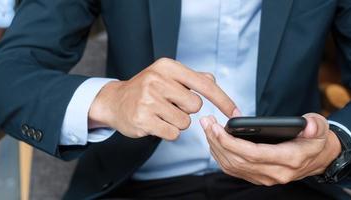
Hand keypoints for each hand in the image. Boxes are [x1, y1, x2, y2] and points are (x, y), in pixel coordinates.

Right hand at [89, 58, 237, 139]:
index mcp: (167, 66)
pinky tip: (155, 122)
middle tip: (170, 104)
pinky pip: (173, 133)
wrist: (115, 101)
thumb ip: (191, 78)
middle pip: (195, 105)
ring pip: (185, 122)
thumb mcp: (167, 75)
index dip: (223, 100)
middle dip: (187, 110)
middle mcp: (157, 80)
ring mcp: (148, 100)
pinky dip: (168, 132)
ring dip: (177, 122)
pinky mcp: (143, 119)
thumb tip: (212, 79)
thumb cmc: (145, 88)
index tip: (235, 112)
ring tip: (161, 113)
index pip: (204, 84)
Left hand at [200, 113, 340, 185]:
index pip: (253, 154)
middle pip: (237, 161)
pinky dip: (221, 155)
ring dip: (216, 147)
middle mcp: (275, 173)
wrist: (320, 157)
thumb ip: (314, 125)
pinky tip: (214, 140)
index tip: (216, 127)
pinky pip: (234, 169)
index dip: (231, 142)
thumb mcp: (320, 127)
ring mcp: (266, 178)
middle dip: (217, 141)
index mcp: (289, 160)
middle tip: (207, 122)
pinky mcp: (258, 177)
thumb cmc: (316, 139)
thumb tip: (308, 126)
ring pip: (232, 167)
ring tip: (207, 127)